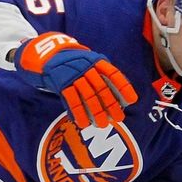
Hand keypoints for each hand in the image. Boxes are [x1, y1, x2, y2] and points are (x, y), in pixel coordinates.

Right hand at [13, 32, 137, 127]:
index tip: (132, 100)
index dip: (123, 87)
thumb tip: (124, 97)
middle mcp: (85, 66)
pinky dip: (78, 113)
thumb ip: (105, 75)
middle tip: (119, 118)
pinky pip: (71, 100)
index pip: (113, 74)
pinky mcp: (61, 83)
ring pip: (87, 96)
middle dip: (111, 104)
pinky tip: (84, 123)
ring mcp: (73, 75)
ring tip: (103, 125)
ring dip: (96, 112)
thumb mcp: (92, 62)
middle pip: (101, 88)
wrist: (49, 56)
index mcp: (96, 60)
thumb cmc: (77, 64)